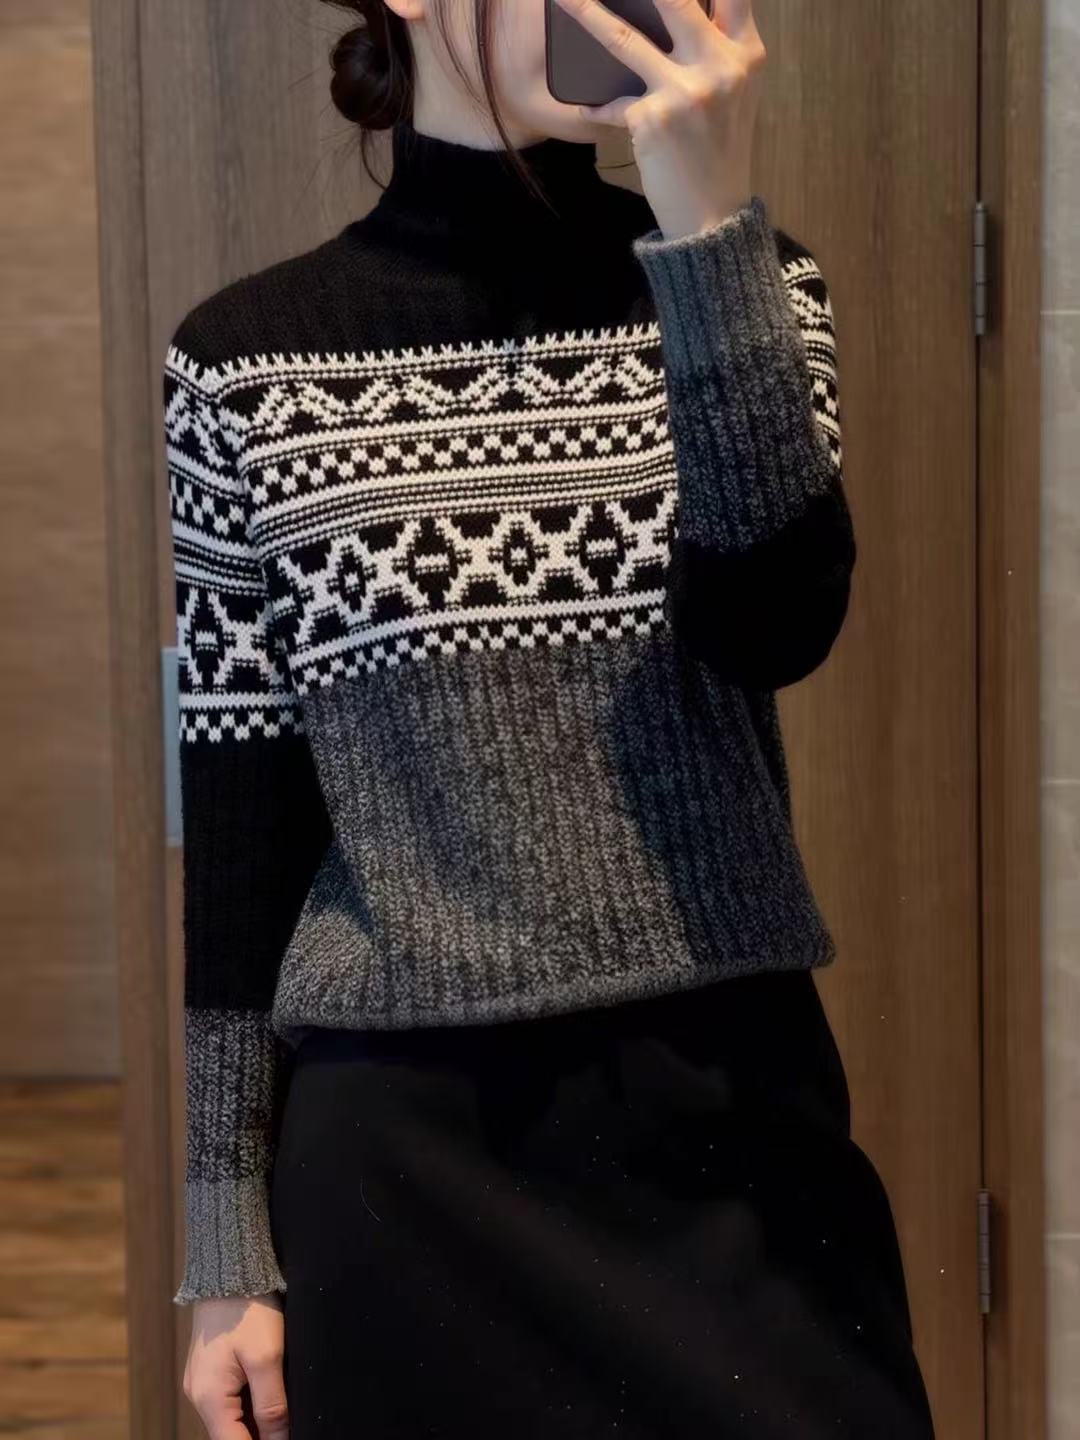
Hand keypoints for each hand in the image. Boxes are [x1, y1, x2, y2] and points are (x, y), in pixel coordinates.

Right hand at [181, 1294, 288, 1438]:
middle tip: (289, 1427)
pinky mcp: (210, 1370)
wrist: (230, 1269)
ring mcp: (202, 1382)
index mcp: (208, 1398)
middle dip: (261, 1436)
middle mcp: (199, 1396)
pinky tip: (270, 1395)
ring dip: (255, 1423)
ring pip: (231, 1420)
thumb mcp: (267, 1357)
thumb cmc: (248, 1309)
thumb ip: (272, 1405)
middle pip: (231, 1435)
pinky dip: (249, 1405)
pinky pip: (229, 1400)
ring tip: (283, 1415)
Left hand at [551, 0, 766, 240]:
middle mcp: (720, 65)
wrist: (714, 216)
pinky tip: (591, 108)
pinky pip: (613, 101)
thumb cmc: (721, 152)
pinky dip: (600, 106)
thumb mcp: (737, 94)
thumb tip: (679, 10)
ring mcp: (685, 91)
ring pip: (624, 39)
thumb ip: (719, 48)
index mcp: (747, 53)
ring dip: (586, 12)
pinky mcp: (652, 118)